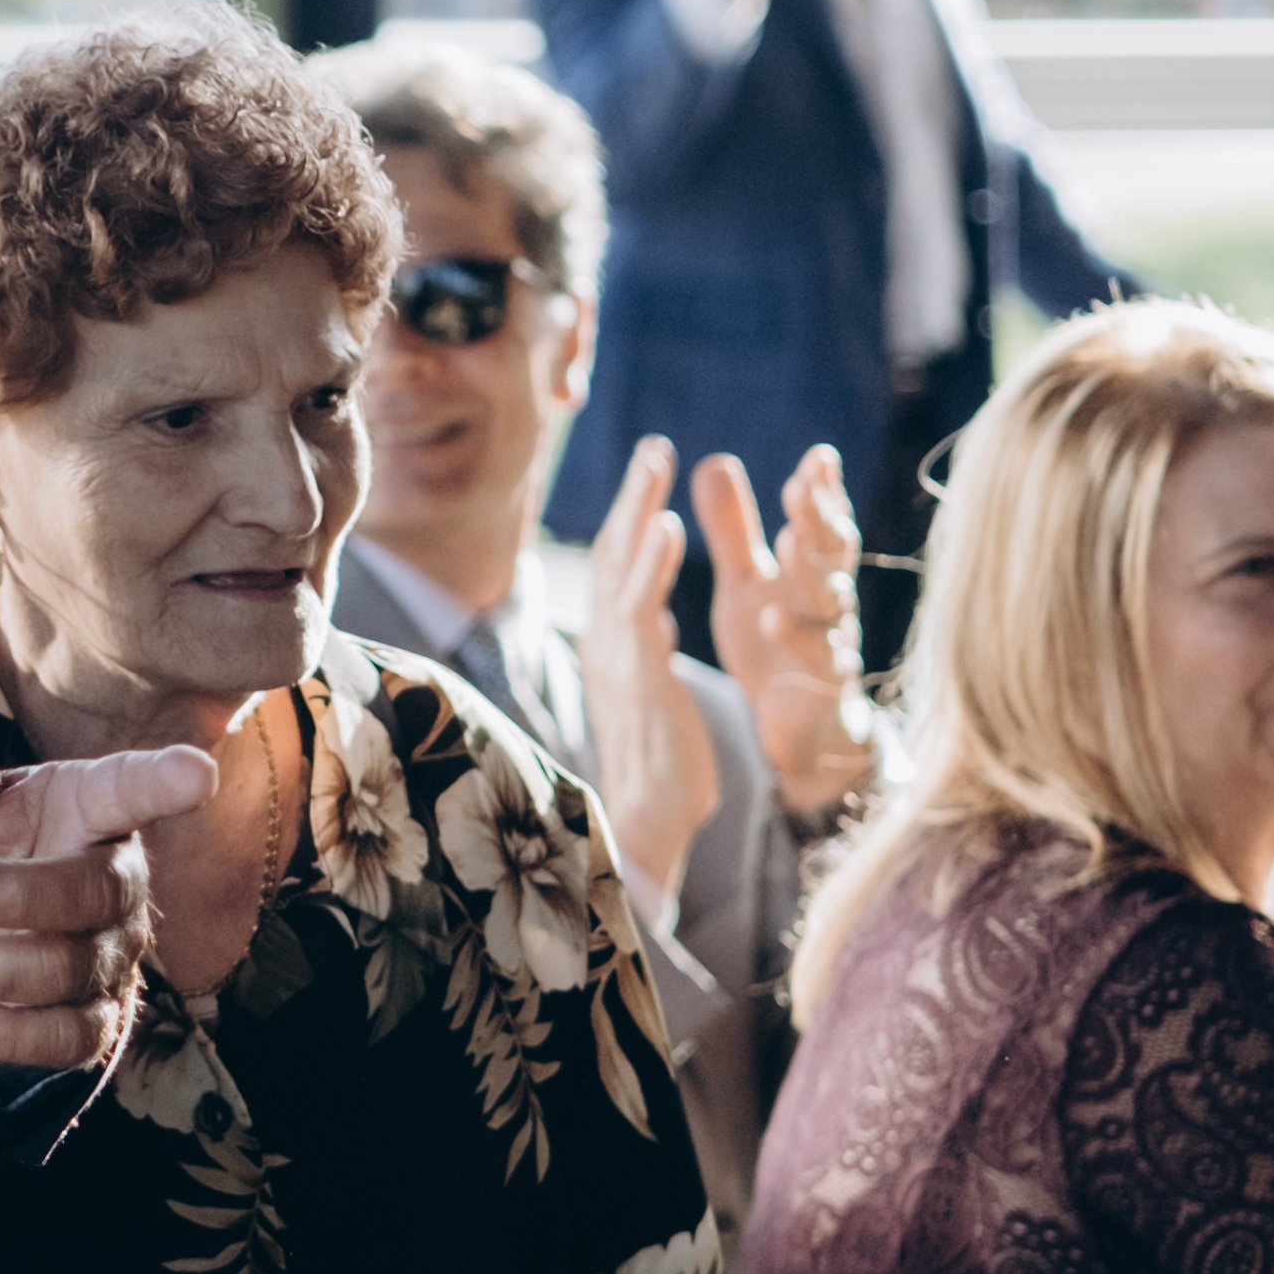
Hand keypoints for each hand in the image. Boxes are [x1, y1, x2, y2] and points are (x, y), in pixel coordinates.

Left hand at [0, 742, 221, 1068]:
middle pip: (97, 892)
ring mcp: (114, 954)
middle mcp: (119, 883)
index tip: (196, 775)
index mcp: (95, 809)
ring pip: (71, 969)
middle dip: (21, 896)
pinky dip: (9, 1036)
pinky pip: (68, 1038)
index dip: (165, 781)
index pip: (132, 789)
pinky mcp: (96, 1019)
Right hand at [576, 439, 725, 902]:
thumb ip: (645, 654)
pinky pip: (641, 607)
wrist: (647, 826)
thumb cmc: (659, 769)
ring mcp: (617, 658)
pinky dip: (651, 563)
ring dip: (639, 509)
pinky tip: (668, 525)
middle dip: (633, 497)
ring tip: (658, 461)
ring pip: (622, 567)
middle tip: (653, 447)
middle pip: (614, 554)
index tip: (651, 479)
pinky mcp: (637, 676)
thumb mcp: (649, 696)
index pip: (618, 570)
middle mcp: (606, 645)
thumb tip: (649, 623)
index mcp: (612, 648)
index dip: (632, 520)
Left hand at [695, 447, 878, 824]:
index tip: (820, 456)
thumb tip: (714, 459)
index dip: (824, 492)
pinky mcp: (821, 688)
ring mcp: (830, 644)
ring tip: (791, 540)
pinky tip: (773, 618)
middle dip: (820, 517)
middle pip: (832, 555)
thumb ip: (735, 529)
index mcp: (810, 572)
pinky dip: (797, 639)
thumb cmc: (778, 643)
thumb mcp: (748, 582)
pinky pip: (816, 661)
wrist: (803, 728)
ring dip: (812, 571)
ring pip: (831, 603)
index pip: (822, 524)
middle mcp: (828, 602)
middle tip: (804, 483)